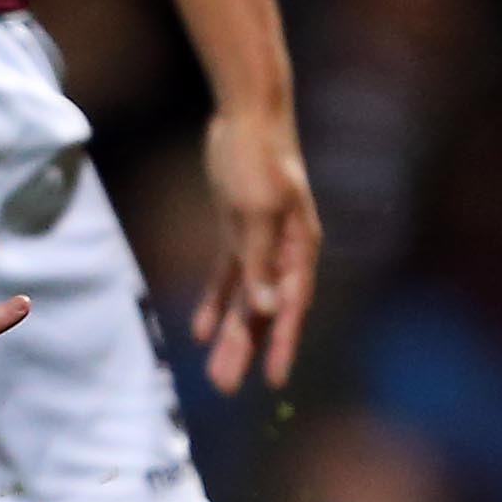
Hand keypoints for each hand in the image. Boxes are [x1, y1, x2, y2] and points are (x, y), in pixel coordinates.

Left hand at [192, 108, 320, 393]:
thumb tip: (268, 309)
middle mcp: (284, 252)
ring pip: (247, 300)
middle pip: (266, 311)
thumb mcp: (256, 211)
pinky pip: (228, 277)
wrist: (248, 113)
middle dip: (247, 349)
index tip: (274, 381)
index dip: (283, 344)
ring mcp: (261, 243)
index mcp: (298, 248)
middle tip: (225, 387)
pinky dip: (216, 302)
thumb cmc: (258, 158)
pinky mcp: (239, 231)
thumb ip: (260, 262)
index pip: (291, 306)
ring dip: (232, 334)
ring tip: (216, 373)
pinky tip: (202, 331)